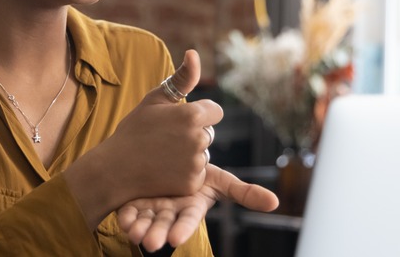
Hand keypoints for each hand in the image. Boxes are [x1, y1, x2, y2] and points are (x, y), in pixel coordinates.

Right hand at [101, 49, 222, 198]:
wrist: (115, 168)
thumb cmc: (134, 129)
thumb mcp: (155, 99)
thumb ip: (181, 78)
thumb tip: (194, 53)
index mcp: (192, 115)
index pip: (215, 111)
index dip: (200, 113)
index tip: (179, 119)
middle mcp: (198, 139)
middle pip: (209, 133)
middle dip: (194, 133)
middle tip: (165, 138)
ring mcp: (196, 163)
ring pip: (203, 153)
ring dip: (190, 153)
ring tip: (163, 154)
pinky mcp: (192, 184)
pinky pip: (197, 173)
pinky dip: (185, 172)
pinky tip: (164, 169)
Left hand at [117, 164, 278, 251]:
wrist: (170, 158)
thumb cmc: (198, 173)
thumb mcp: (220, 180)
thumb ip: (244, 193)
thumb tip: (275, 202)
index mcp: (191, 205)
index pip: (189, 219)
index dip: (182, 229)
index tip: (175, 240)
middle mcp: (171, 209)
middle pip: (165, 224)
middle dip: (158, 234)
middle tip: (150, 242)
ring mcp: (153, 207)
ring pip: (146, 221)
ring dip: (140, 228)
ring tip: (134, 233)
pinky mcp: (136, 201)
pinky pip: (130, 211)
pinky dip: (127, 216)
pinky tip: (123, 220)